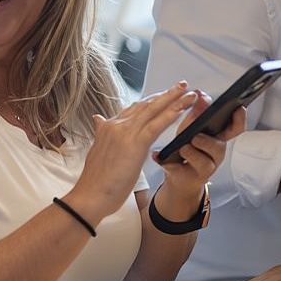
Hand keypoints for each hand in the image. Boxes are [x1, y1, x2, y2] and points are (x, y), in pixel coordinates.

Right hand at [66, 83, 198, 221]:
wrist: (90, 195)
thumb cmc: (95, 180)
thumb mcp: (96, 151)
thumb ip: (101, 133)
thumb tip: (98, 119)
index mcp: (108, 127)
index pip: (133, 109)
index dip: (151, 101)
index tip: (163, 95)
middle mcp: (116, 125)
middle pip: (146, 105)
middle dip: (166, 94)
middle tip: (182, 85)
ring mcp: (125, 132)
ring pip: (154, 111)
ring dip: (174, 100)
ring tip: (189, 92)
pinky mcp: (135, 143)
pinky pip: (157, 124)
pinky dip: (171, 114)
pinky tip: (183, 109)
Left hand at [154, 93, 245, 214]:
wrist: (178, 175)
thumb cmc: (187, 148)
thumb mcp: (189, 128)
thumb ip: (196, 112)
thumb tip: (201, 94)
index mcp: (218, 137)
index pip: (235, 128)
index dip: (239, 119)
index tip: (237, 108)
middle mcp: (216, 152)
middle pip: (220, 146)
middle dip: (208, 141)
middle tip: (196, 137)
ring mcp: (207, 167)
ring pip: (205, 162)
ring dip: (192, 154)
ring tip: (182, 148)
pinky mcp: (193, 178)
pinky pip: (184, 172)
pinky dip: (171, 164)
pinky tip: (159, 157)